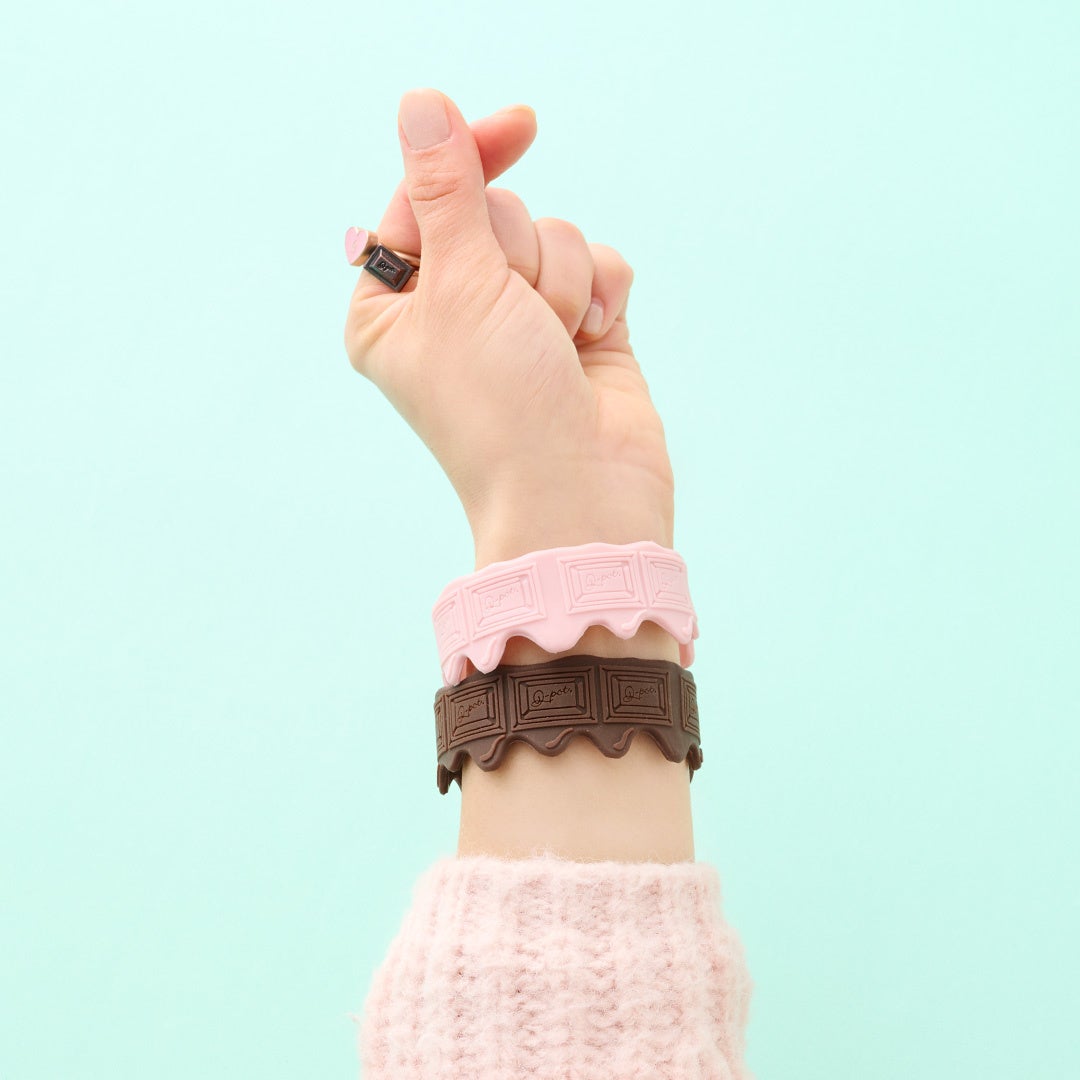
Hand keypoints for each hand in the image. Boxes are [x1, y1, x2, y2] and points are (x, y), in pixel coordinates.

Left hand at [344, 88, 674, 568]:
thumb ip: (446, 189)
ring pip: (555, 236)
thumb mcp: (459, 286)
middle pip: (497, 212)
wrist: (578, 492)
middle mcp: (455, 309)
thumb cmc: (499, 405)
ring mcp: (520, 320)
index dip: (468, 159)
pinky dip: (603, 296)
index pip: (425, 197)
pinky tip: (593, 341)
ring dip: (561, 284)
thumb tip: (422, 103)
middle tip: (518, 315)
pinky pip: (599, 265)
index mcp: (394, 306)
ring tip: (555, 344)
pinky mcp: (578, 329)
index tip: (519, 126)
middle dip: (519, 257)